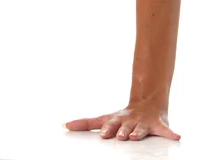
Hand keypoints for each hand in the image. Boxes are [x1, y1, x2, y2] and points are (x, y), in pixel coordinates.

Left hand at [64, 103, 180, 140]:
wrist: (146, 104)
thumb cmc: (122, 116)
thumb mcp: (104, 118)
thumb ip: (85, 123)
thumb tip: (64, 125)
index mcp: (116, 120)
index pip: (110, 124)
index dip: (107, 130)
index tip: (103, 135)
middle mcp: (129, 121)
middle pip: (125, 126)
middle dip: (123, 131)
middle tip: (120, 137)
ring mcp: (143, 123)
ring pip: (142, 129)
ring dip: (139, 132)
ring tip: (136, 136)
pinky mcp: (158, 125)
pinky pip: (166, 130)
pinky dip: (171, 133)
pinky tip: (176, 136)